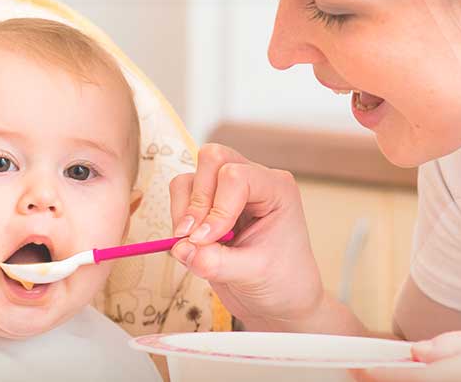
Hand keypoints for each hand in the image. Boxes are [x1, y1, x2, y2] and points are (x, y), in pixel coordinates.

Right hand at [168, 143, 327, 331]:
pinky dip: (178, 216)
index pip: (236, 176)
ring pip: (192, 176)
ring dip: (184, 210)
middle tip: (194, 237)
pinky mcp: (209, 205)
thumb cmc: (282, 283)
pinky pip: (181, 194)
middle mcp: (254, 181)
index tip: (207, 240)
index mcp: (277, 189)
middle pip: (212, 159)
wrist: (280, 301)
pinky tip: (193, 243)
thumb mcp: (253, 275)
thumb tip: (181, 249)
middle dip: (197, 200)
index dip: (216, 208)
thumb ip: (216, 262)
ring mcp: (228, 191)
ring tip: (194, 243)